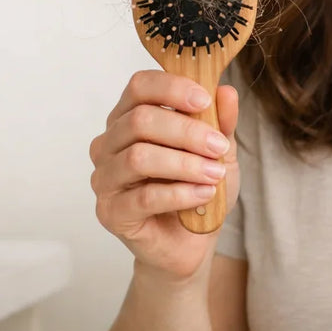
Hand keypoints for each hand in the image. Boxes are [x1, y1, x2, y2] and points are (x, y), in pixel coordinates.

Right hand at [89, 70, 240, 282]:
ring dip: (184, 164)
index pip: (139, 86)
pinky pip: (144, 197)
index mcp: (129, 118)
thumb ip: (221, 121)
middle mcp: (109, 144)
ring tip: (214, 174)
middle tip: (217, 146)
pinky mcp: (110, 212)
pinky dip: (180, 193)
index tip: (204, 100)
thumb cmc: (197, 188)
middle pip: (139, 121)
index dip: (171, 88)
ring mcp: (105, 178)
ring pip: (139, 157)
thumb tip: (226, 92)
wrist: (190, 244)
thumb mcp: (219, 150)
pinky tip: (204, 194)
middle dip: (185, 132)